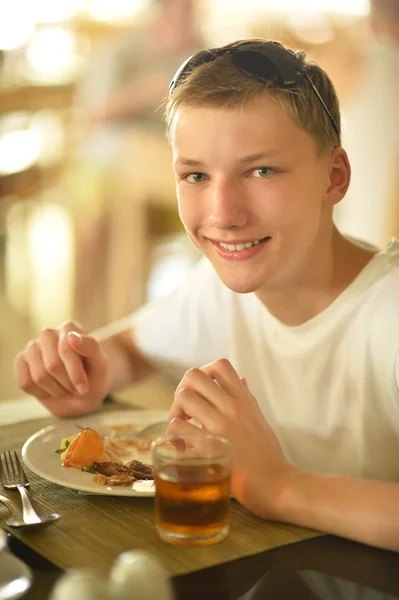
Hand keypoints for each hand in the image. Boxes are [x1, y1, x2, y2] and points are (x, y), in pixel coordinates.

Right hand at [14, 320, 108, 417]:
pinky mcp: (21, 361)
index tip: (84, 388)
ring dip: (56, 390)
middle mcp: (48, 333)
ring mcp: (32, 347)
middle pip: (52, 365)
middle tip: (76, 389)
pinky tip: (50, 390)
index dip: (75, 373)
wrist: (81, 396)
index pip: (66, 349)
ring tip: (65, 388)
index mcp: (70, 327)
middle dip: (67, 383)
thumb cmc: (93, 377)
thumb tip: (72, 336)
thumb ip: (91, 347)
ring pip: (39, 376)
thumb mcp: (100, 365)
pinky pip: (25, 382)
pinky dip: (41, 393)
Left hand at [167, 359, 294, 520]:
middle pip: (193, 375)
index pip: (220, 365)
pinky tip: (181, 445)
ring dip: (175, 412)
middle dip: (182, 389)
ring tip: (181, 428)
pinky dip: (174, 434)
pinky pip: (180, 427)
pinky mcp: (211, 447)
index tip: (201, 393)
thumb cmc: (269, 456)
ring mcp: (221, 425)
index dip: (202, 373)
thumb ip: (247, 398)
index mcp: (243, 400)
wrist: (278, 484)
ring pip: (183, 397)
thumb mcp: (259, 419)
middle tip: (185, 410)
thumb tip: (241, 379)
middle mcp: (232, 407)